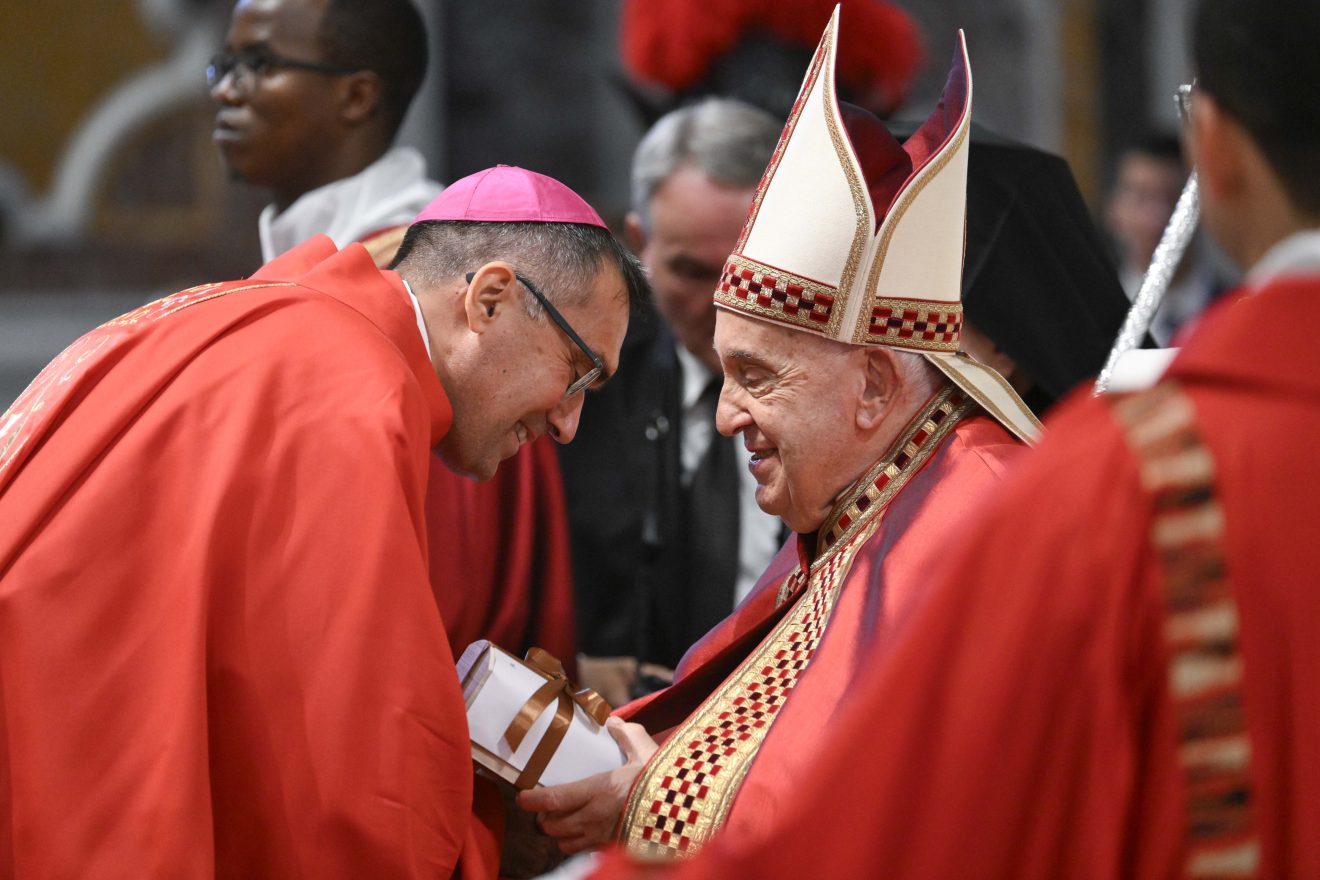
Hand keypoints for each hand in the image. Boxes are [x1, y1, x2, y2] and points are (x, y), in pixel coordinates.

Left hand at [516, 716, 658, 853]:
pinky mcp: (613, 848)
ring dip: (559, 834)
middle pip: (552, 826)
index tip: (522, 796)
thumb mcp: (644, 749)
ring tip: (563, 820)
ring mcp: (603, 837)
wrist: (688, 808)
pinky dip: (577, 843)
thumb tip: (612, 721)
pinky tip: (585, 831)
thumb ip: (625, 734)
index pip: (553, 799)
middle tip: (545, 806)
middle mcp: (595, 818)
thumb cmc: (664, 778)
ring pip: (564, 843)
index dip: (532, 800)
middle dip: (543, 818)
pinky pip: (584, 850)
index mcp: (598, 790)